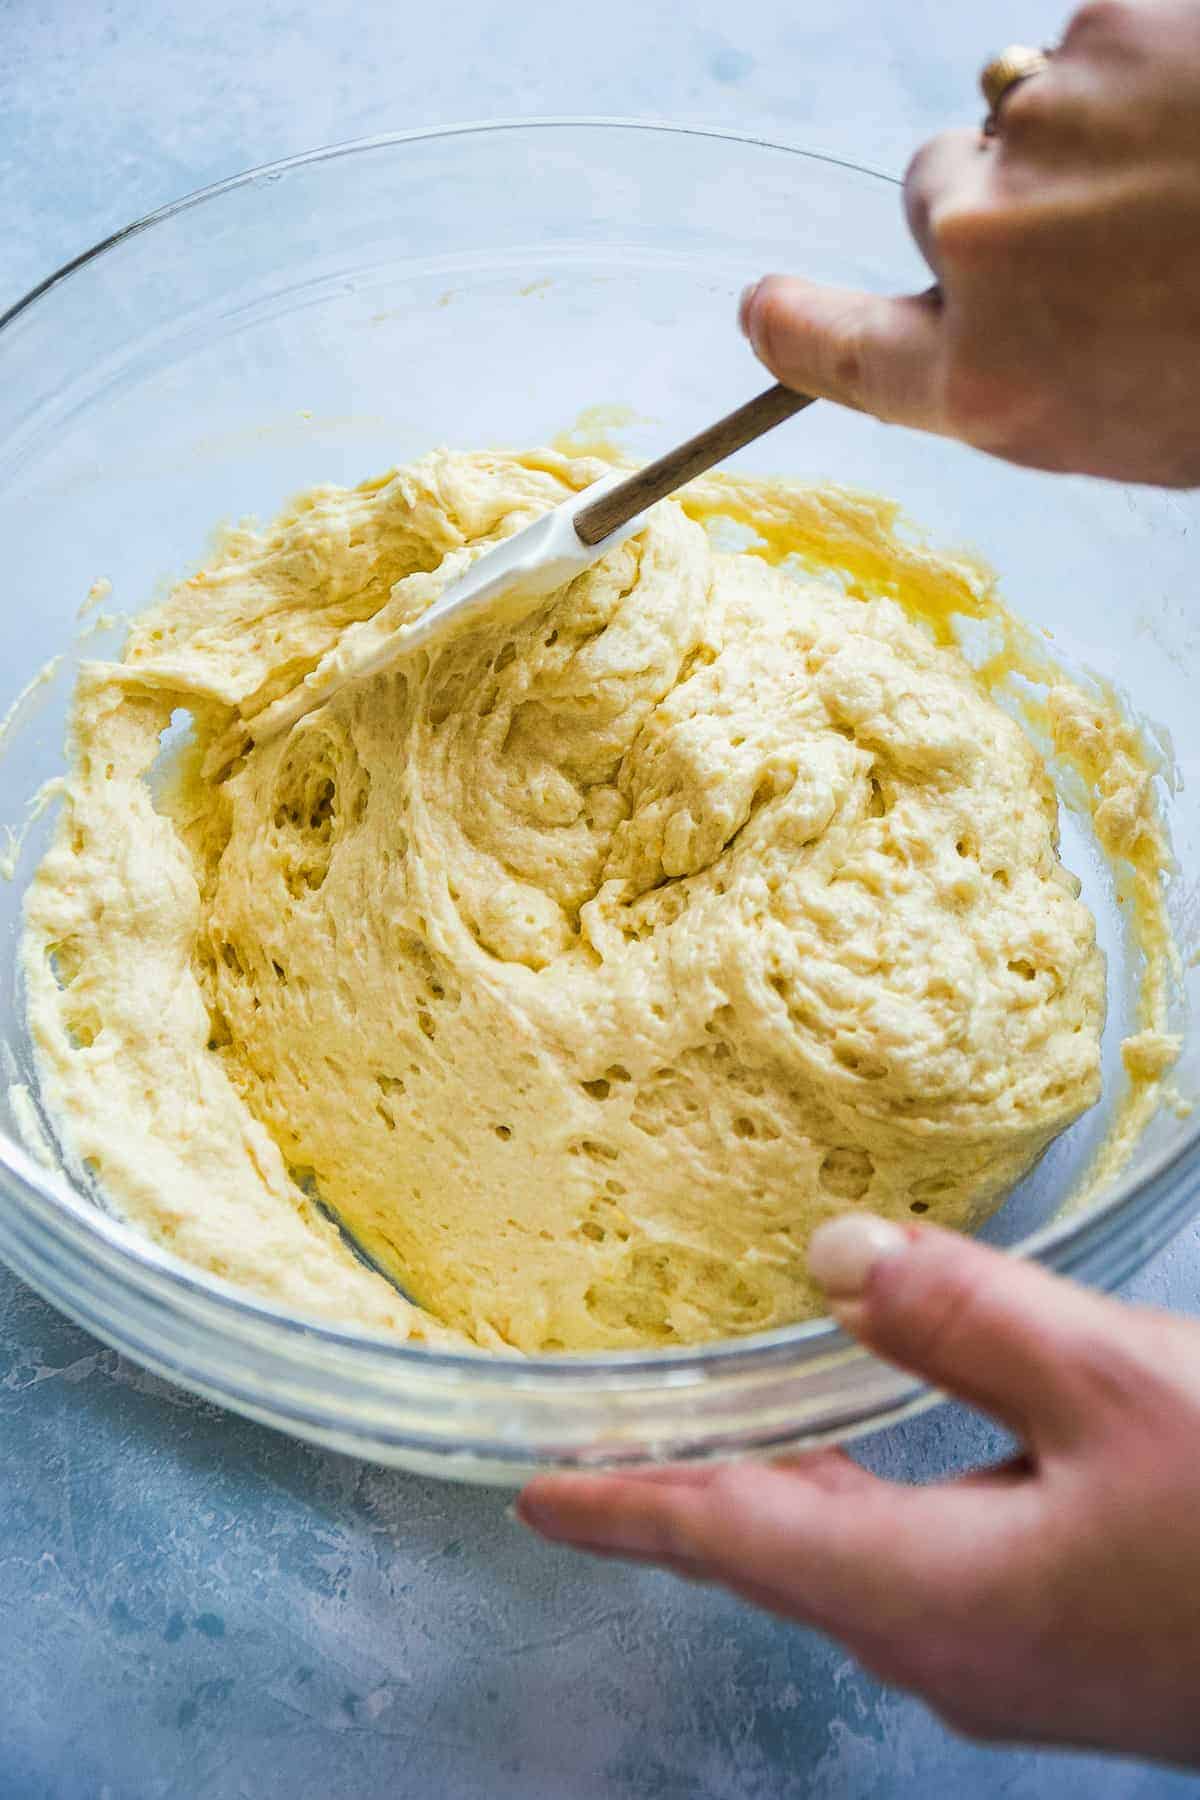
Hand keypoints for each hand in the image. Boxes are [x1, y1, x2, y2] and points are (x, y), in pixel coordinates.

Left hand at [519, 1215, 1199, 1764]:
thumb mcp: (1114, 1389)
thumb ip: (961, 1319)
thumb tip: (828, 1261)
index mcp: (930, 1596)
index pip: (729, 1539)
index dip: (626, 1507)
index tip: (535, 1492)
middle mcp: (948, 1649)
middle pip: (778, 1555)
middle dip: (689, 1494)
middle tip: (610, 1431)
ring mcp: (1009, 1662)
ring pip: (851, 1560)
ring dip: (777, 1495)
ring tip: (715, 1426)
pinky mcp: (1062, 1645)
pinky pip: (923, 1563)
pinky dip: (867, 1501)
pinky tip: (872, 1452)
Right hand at [739, 0, 1199, 485]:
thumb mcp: (1147, 425)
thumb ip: (1037, 371)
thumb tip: (991, 314)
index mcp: (994, 378)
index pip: (837, 351)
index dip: (794, 327)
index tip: (765, 308)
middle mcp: (986, 251)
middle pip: (934, 192)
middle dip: (1001, 197)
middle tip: (1120, 222)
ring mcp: (1041, 126)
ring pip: (1018, 110)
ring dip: (1086, 129)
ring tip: (1194, 168)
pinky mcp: (1110, 22)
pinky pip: (1094, 38)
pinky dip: (1150, 61)